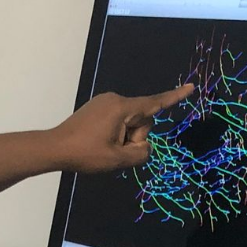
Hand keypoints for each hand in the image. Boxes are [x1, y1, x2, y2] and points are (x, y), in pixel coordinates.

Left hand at [49, 83, 194, 173]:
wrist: (55, 148)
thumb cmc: (85, 154)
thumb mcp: (118, 159)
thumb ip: (141, 153)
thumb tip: (145, 146)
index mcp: (122, 108)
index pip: (154, 103)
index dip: (175, 97)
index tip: (191, 87)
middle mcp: (115, 99)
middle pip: (140, 120)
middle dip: (134, 137)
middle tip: (114, 150)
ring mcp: (104, 102)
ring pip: (129, 122)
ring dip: (123, 137)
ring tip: (103, 147)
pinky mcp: (97, 108)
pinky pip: (117, 121)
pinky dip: (115, 133)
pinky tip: (99, 142)